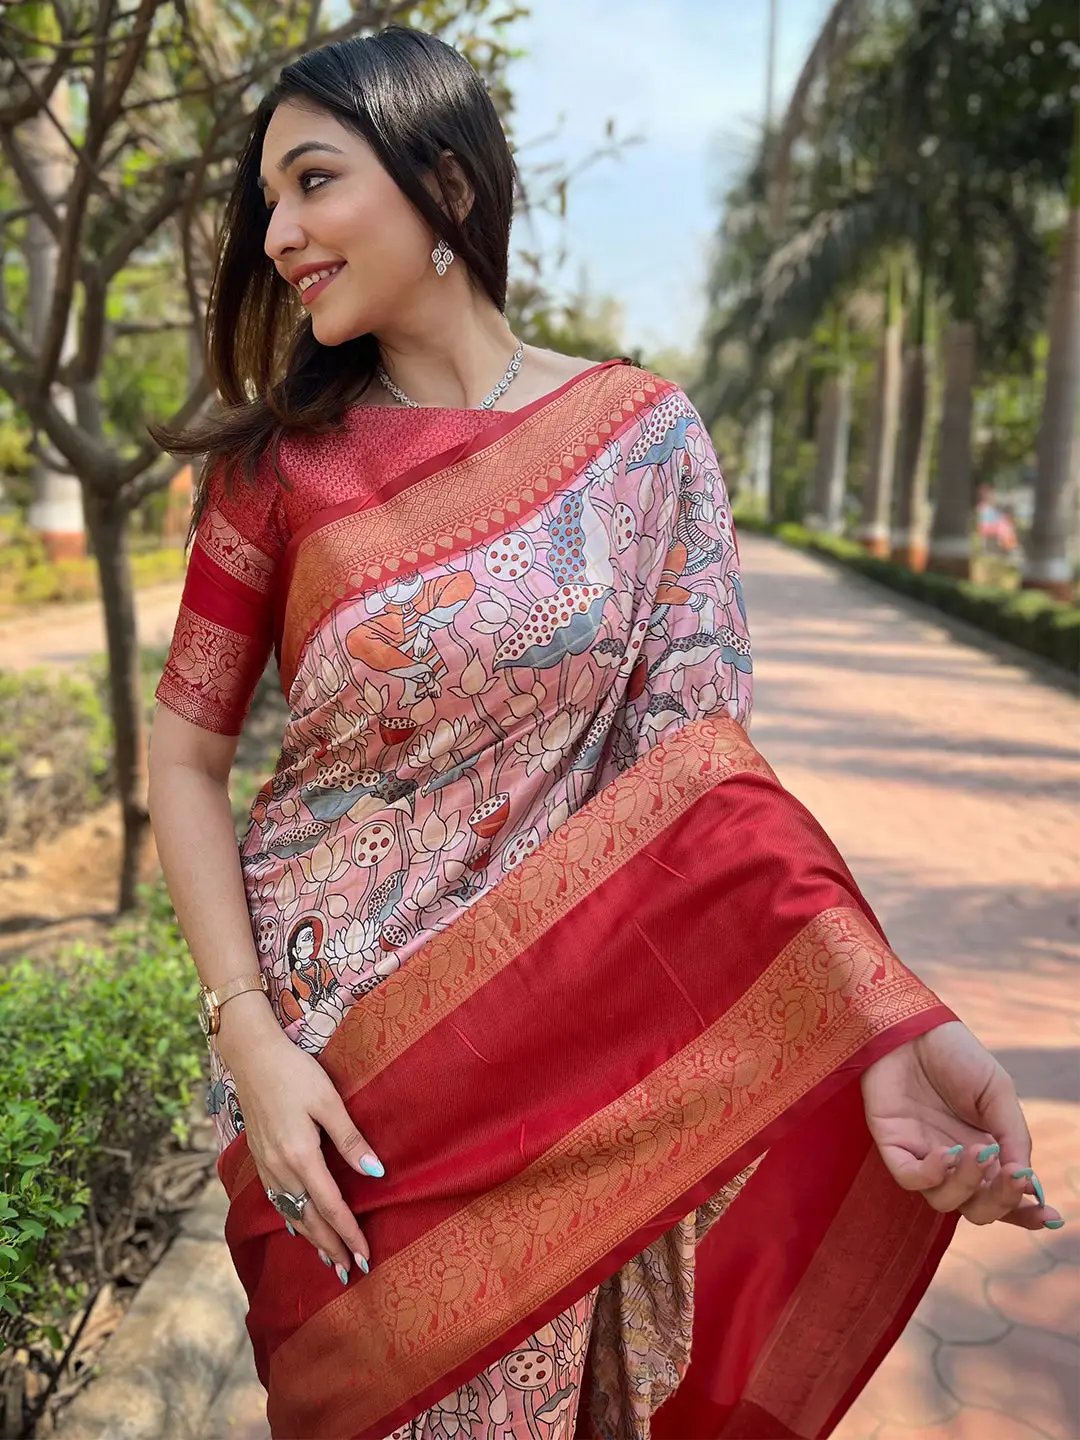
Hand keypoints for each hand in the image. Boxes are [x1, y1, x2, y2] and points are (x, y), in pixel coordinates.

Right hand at [218, 996, 382, 1282]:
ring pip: (291, 1214)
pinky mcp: (259, 1159)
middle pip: (308, 1220)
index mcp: (300, 1156)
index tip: (365, 1256)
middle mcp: (280, 1169)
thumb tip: (376, 1173)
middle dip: (330, 1247)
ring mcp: (266, 1166)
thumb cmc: (295, 1073)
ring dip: (311, 1239)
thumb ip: (350, 1140)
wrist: (252, 1057)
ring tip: (328, 1259)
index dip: (348, 1233)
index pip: (330, 1206)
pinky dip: (291, 1220)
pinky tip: (297, 1226)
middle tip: (350, 1271)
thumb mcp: (328, 1101)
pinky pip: (277, 1201)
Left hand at [861, 1021, 1063, 1229]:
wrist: (915, 1027)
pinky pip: (910, 1179)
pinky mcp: (893, 1145)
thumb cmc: (958, 1056)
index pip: (1003, 1197)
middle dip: (999, 1202)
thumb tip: (1027, 1180)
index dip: (1025, 1213)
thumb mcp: (999, 1093)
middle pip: (976, 1209)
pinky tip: (947, 1153)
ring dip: (966, 1184)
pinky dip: (931, 1175)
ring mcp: (923, 1155)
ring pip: (944, 1201)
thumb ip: (1014, 1137)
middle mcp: (954, 1161)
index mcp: (985, 1152)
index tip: (1049, 1216)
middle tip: (1011, 1176)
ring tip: (976, 1150)